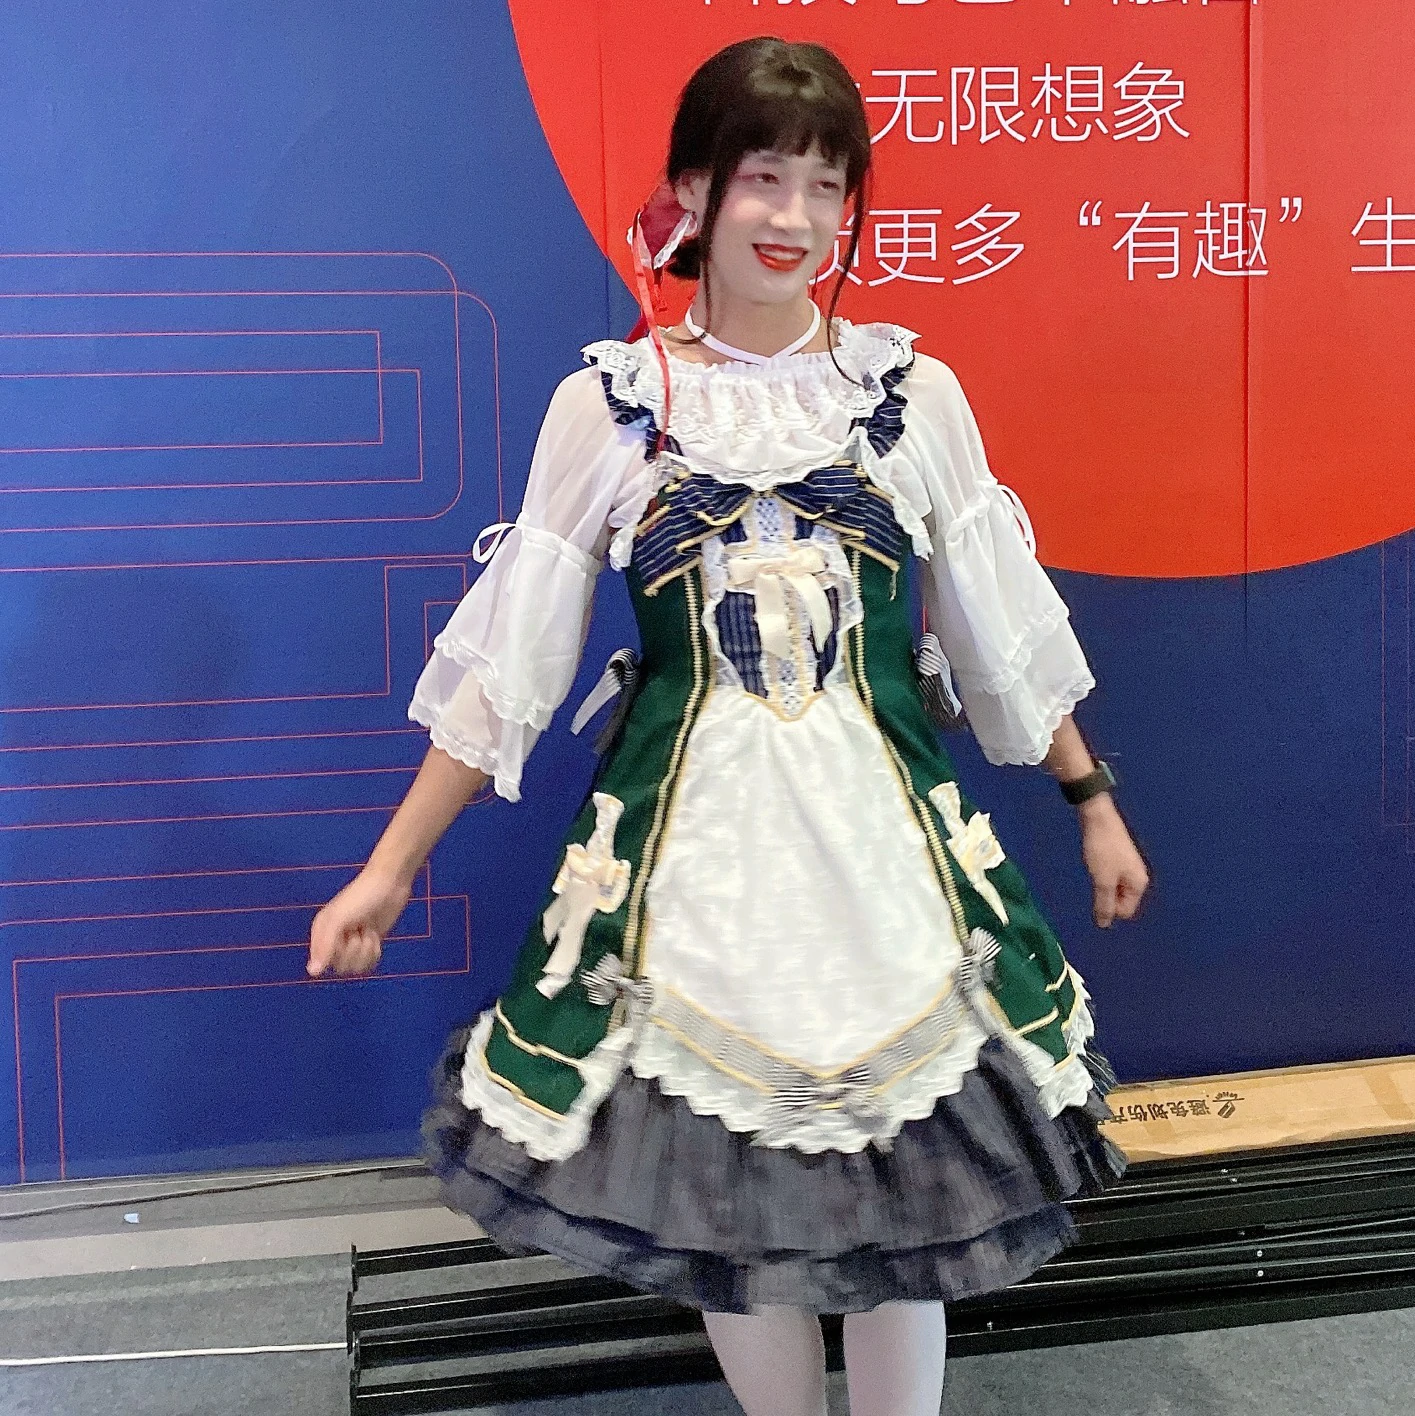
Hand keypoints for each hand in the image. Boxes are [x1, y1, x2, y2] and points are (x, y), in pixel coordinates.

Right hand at [307, 866, 412, 977]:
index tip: (344, 937)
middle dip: (353, 952)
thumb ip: (325, 946)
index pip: (321, 962)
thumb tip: (313, 973)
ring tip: (368, 932)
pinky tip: (375, 936)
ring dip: (365, 951)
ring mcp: (353, 942)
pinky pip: (368, 964)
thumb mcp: (338, 919)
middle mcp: (334, 939)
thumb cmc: (361, 897)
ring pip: (355, 968)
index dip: (335, 954)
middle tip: (358, 931)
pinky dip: (374, 952)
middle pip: (340, 967)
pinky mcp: (369, 944)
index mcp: (321, 931)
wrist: (389, 884)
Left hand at [1077, 795, 1149, 928]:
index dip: (1109, 909)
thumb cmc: (1102, 850)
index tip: (1096, 894)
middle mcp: (1138, 877)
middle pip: (1122, 901)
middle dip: (1106, 897)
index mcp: (1139, 884)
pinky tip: (1093, 865)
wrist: (1099, 818)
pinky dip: (1101, 876)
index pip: (1126, 911)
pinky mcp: (1119, 858)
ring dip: (1101, 886)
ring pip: (1115, 888)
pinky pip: (1111, 877)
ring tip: (1092, 872)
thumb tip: (1104, 926)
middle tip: (1094, 882)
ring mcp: (1129, 867)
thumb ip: (1104, 904)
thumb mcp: (1102, 881)